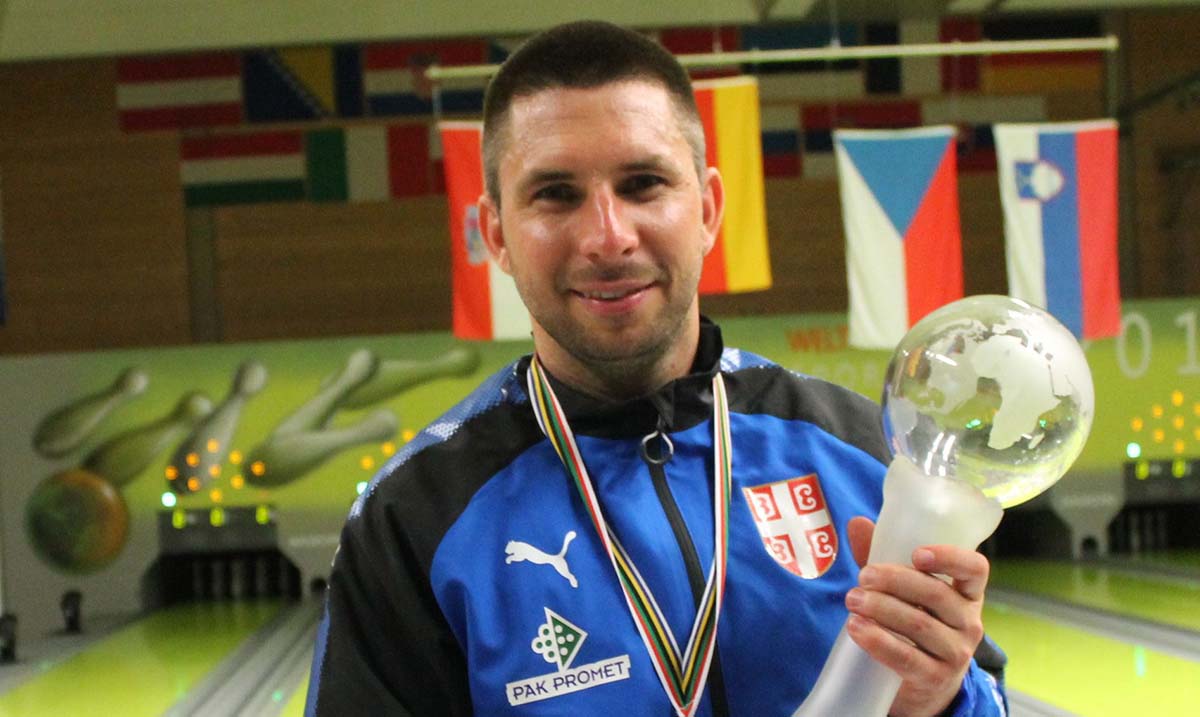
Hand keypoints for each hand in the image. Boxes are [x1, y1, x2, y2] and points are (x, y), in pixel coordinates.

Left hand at [844, 516, 989, 716]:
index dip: (950, 557)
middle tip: (863, 576)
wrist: (923, 682)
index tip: (917, 554)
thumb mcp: (904, 590)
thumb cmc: (915, 621)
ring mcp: (956, 652)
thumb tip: (857, 523)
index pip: (975, 569)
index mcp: (967, 593)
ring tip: (852, 600)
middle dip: (895, 581)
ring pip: (919, 624)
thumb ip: (882, 556)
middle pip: (936, 594)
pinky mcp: (935, 678)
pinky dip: (878, 641)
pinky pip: (907, 657)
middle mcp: (969, 622)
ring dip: (881, 608)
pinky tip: (856, 628)